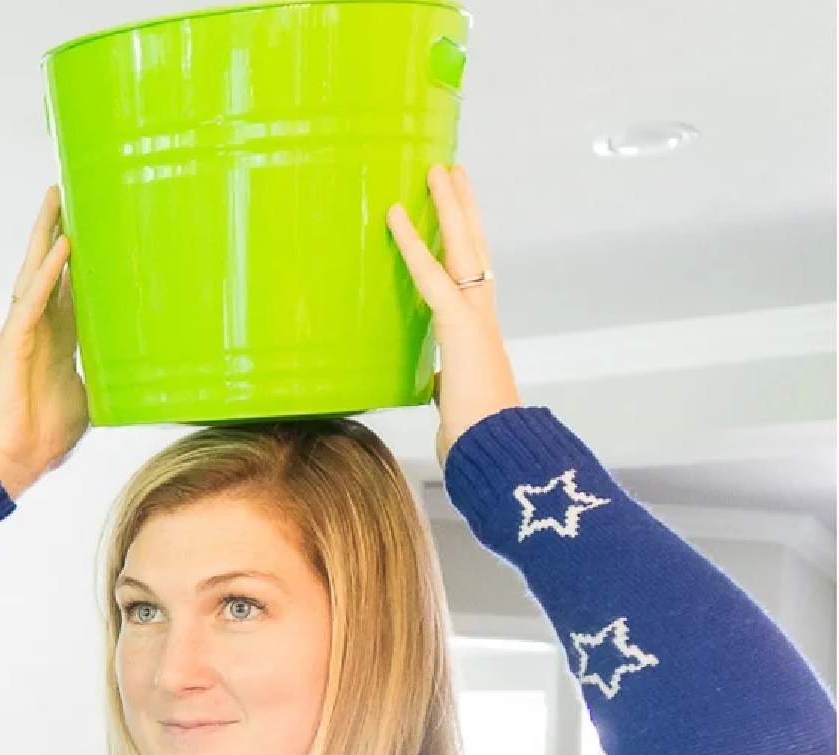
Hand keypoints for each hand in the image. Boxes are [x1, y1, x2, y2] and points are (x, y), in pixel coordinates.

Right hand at [0, 185, 89, 498]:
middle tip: (67, 194)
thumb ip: (105, 380)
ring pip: (35, 272)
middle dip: (56, 231)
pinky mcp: (12, 342)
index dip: (78, 261)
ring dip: (46, 235)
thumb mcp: (89, 402)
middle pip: (48, 269)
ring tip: (56, 200)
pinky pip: (31, 300)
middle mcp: (38, 329)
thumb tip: (136, 378)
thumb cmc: (45, 437)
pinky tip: (61, 246)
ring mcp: (23, 332)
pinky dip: (47, 273)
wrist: (15, 461)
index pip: (69, 290)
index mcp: (57, 342)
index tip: (91, 230)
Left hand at [387, 165, 521, 466]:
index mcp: (480, 335)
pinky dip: (412, 244)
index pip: (473, 278)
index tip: (457, 221)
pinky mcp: (460, 325)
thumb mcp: (455, 404)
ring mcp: (475, 317)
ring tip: (437, 169)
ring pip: (464, 248)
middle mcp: (483, 317)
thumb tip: (441, 389)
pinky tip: (395, 215)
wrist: (495, 450)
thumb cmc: (477, 438)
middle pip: (476, 249)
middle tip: (452, 172)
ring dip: (449, 206)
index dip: (465, 246)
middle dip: (464, 209)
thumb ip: (447, 387)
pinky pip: (431, 275)